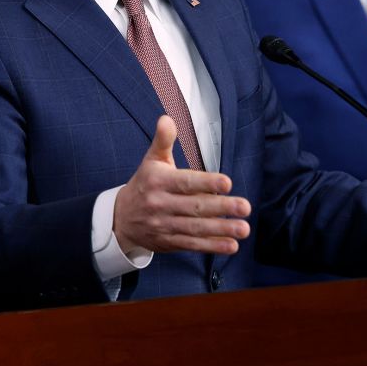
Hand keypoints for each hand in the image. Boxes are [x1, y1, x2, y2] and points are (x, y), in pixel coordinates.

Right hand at [113, 116, 250, 255]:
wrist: (120, 218)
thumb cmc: (145, 184)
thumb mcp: (151, 160)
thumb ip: (163, 140)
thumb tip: (166, 119)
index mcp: (159, 181)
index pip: (185, 182)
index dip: (207, 182)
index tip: (227, 183)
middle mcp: (160, 204)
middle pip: (194, 207)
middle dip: (221, 208)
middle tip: (245, 207)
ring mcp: (164, 225)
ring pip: (195, 228)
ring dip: (221, 229)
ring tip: (244, 228)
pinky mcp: (168, 242)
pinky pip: (192, 244)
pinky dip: (212, 246)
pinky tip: (231, 245)